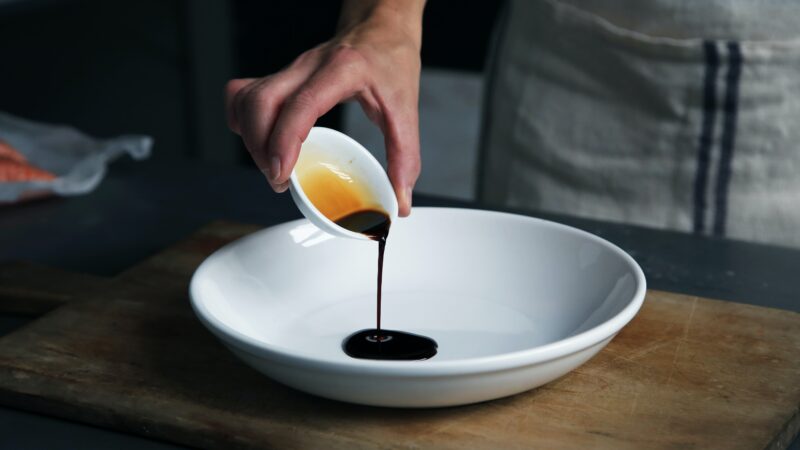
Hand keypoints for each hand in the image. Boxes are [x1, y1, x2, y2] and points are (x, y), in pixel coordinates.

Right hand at [225, 4, 422, 215]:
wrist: (381, 29)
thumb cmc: (391, 62)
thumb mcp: (406, 109)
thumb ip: (405, 158)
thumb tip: (401, 200)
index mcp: (341, 71)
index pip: (301, 104)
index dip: (284, 141)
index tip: (281, 173)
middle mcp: (308, 66)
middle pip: (261, 102)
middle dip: (261, 148)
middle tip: (280, 178)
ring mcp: (290, 70)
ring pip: (247, 99)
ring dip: (250, 138)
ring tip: (272, 166)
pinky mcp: (281, 77)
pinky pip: (243, 95)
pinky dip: (243, 120)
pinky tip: (260, 140)